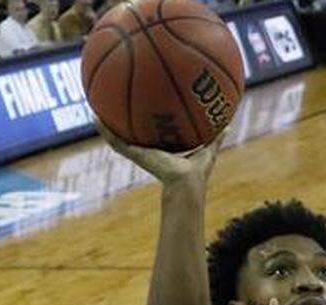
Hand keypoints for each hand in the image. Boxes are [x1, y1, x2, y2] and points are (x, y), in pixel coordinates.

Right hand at [95, 119, 225, 187]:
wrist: (185, 183)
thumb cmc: (198, 171)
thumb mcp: (208, 148)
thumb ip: (217, 136)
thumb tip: (230, 123)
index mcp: (166, 151)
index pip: (156, 135)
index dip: (152, 122)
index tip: (147, 108)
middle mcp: (151, 152)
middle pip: (135, 133)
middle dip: (126, 119)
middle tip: (118, 101)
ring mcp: (140, 154)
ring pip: (120, 138)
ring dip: (108, 126)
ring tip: (97, 109)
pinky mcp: (134, 155)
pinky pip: (116, 142)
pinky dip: (106, 131)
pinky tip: (95, 118)